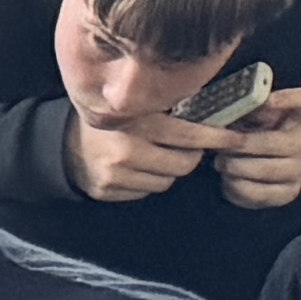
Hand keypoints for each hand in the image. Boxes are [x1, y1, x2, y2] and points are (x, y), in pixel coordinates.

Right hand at [68, 97, 231, 202]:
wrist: (63, 144)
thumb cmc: (112, 122)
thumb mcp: (139, 107)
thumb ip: (170, 110)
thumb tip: (215, 116)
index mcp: (139, 123)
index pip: (191, 135)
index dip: (218, 138)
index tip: (237, 139)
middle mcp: (127, 150)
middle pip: (184, 165)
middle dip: (191, 157)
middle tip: (188, 149)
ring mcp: (115, 174)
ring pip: (166, 182)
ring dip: (168, 171)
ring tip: (156, 158)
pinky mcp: (107, 191)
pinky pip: (144, 192)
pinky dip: (147, 182)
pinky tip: (137, 170)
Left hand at [216, 86, 300, 208]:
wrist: (253, 167)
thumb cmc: (249, 134)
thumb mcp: (249, 116)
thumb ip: (247, 108)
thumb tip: (242, 109)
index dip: (290, 99)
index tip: (266, 102)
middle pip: (274, 142)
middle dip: (241, 145)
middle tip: (221, 145)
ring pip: (263, 169)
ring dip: (234, 166)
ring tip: (221, 162)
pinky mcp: (288, 193)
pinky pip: (256, 192)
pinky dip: (235, 186)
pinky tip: (229, 179)